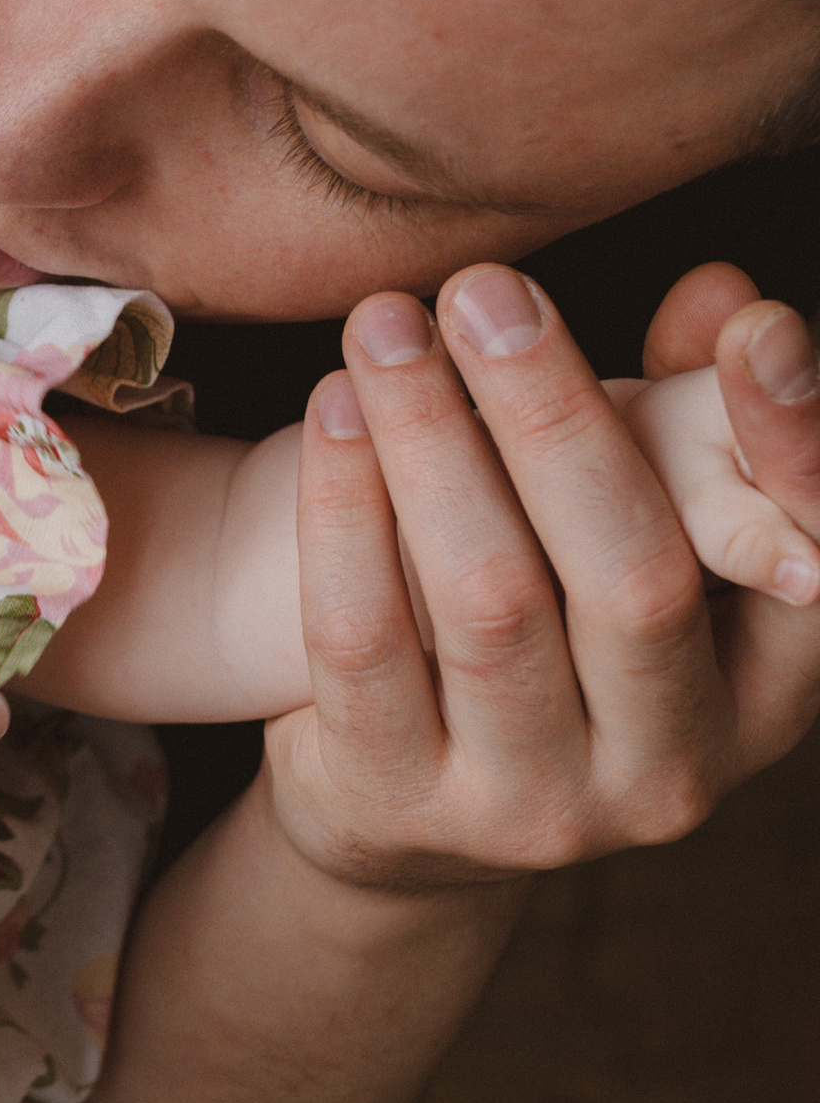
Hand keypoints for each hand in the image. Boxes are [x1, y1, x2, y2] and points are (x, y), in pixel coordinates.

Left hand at [272, 263, 819, 890]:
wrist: (403, 813)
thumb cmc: (547, 631)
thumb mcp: (632, 537)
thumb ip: (687, 421)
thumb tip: (720, 291)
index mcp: (763, 693)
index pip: (813, 564)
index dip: (794, 447)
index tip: (758, 332)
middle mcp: (670, 771)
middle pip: (637, 579)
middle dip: (557, 415)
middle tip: (486, 288)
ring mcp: (533, 807)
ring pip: (490, 604)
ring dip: (432, 438)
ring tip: (385, 324)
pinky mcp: (393, 804)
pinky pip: (362, 640)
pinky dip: (344, 511)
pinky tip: (332, 410)